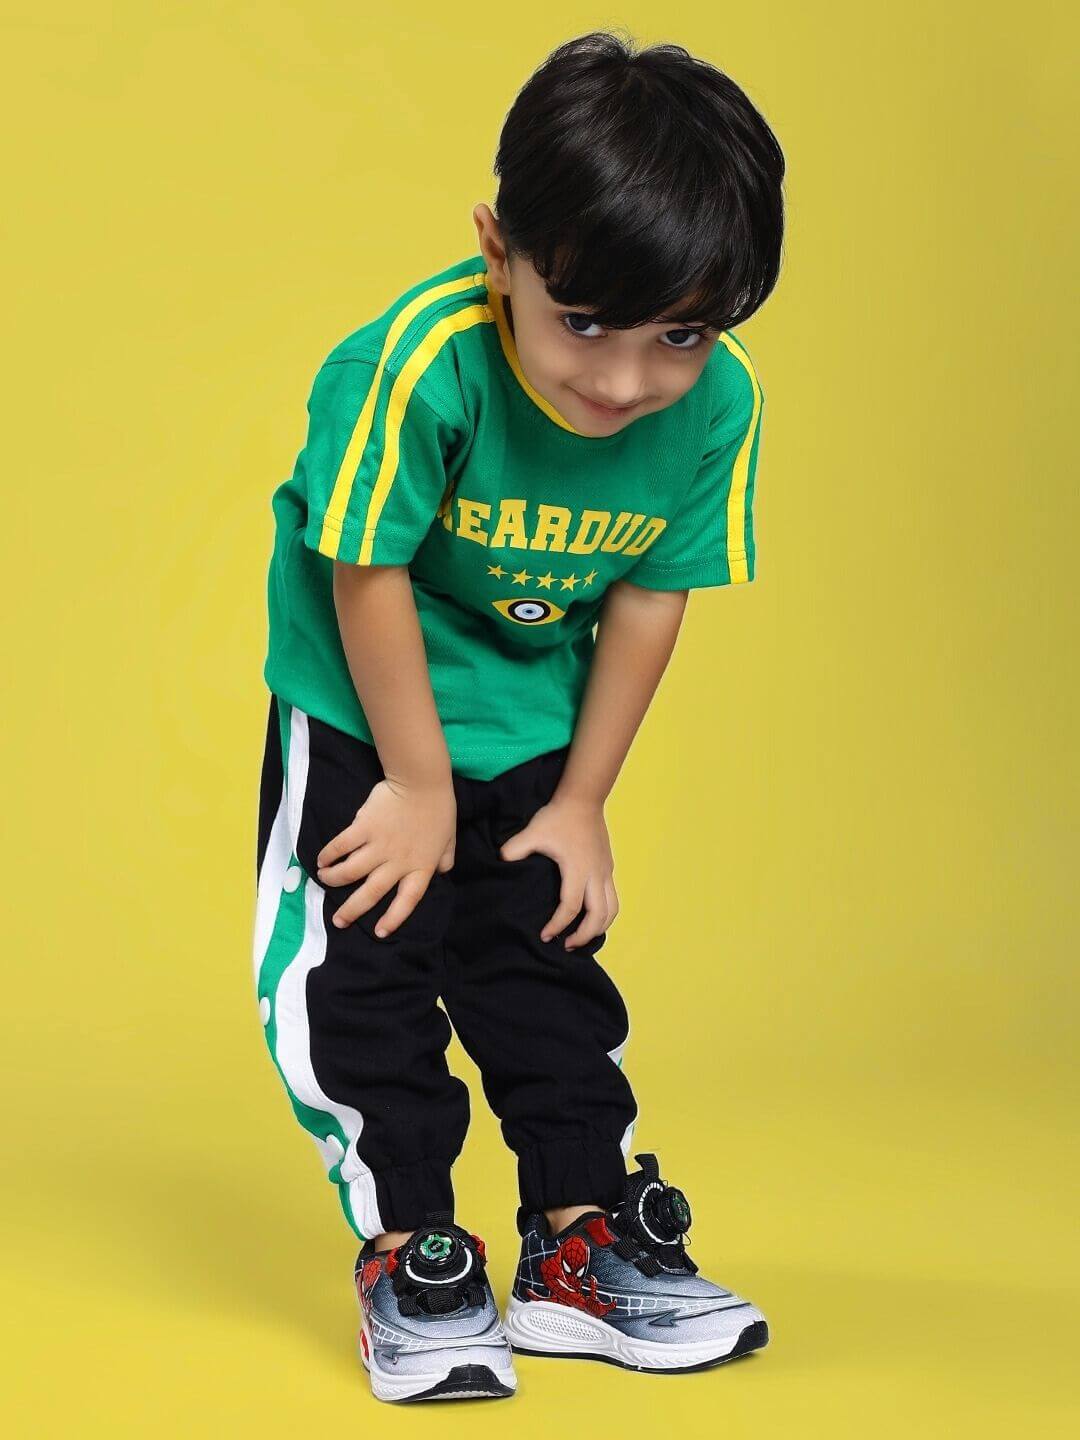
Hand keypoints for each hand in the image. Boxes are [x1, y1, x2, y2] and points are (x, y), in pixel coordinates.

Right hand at [315, 776, 455, 936]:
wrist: (421, 781)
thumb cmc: (438, 807)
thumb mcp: (449, 837)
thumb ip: (445, 857)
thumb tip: (444, 871)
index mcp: (420, 867)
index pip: (407, 901)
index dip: (393, 918)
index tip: (380, 933)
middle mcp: (397, 862)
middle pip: (372, 892)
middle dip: (352, 910)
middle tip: (338, 921)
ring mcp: (379, 846)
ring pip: (351, 871)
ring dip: (334, 879)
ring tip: (324, 881)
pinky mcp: (363, 828)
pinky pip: (342, 846)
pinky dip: (329, 855)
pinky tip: (321, 860)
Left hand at [499, 792, 618, 949]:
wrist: (584, 798)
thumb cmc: (558, 817)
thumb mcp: (533, 831)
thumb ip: (516, 848)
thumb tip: (502, 861)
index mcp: (577, 870)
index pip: (571, 907)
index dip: (558, 924)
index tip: (545, 934)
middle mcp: (596, 874)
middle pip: (598, 916)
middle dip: (584, 935)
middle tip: (567, 945)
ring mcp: (605, 871)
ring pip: (612, 910)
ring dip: (599, 927)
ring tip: (582, 937)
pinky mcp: (608, 867)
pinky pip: (612, 898)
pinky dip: (604, 914)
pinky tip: (591, 916)